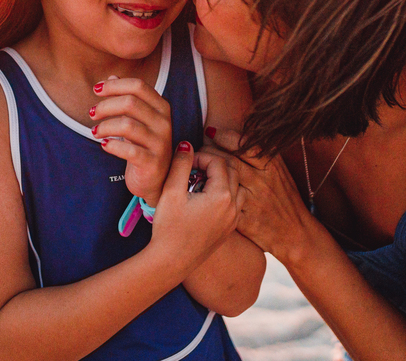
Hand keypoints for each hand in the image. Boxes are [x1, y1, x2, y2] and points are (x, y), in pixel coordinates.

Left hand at [92, 76, 172, 205]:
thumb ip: (127, 97)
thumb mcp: (137, 119)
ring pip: (127, 125)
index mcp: (161, 107)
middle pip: (130, 102)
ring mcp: (160, 143)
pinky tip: (104, 145)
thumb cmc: (143, 145)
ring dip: (105, 126)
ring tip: (95, 132)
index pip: (138, 86)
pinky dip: (112, 145)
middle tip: (91, 113)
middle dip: (105, 106)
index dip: (114, 85)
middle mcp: (164, 122)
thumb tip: (111, 76)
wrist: (156, 180)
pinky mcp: (153, 162)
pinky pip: (130, 150)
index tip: (96, 90)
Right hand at [147, 142, 238, 268]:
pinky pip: (235, 201)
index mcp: (221, 195)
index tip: (185, 162)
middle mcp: (233, 206)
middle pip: (231, 170)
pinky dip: (224, 193)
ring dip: (221, 178)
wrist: (171, 261)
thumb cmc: (169, 227)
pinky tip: (204, 197)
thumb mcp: (171, 191)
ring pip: (236, 186)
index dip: (200, 156)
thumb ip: (181, 164)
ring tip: (199, 182)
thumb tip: (186, 144)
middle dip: (212, 164)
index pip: (218, 161)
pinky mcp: (230, 228)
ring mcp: (234, 218)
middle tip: (192, 168)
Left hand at [206, 128, 310, 261]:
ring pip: (223, 180)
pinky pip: (222, 203)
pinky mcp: (244, 220)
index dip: (225, 135)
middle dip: (210, 151)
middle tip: (200, 149)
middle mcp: (262, 182)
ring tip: (198, 166)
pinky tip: (201, 189)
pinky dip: (209, 194)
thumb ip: (262, 154)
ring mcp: (253, 202)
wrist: (295, 233)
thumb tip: (242, 132)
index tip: (212, 131)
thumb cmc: (285, 198)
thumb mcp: (279, 172)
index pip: (246, 144)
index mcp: (272, 167)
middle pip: (229, 160)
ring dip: (206, 171)